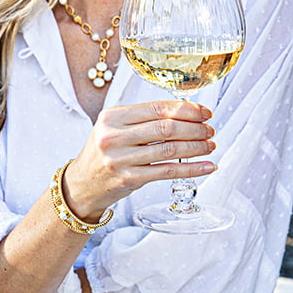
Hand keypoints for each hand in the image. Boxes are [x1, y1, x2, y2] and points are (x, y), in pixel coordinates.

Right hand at [64, 100, 217, 217]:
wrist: (82, 184)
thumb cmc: (105, 153)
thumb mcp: (115, 128)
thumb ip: (144, 119)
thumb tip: (189, 113)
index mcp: (113, 116)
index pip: (158, 108)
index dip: (187, 109)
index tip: (205, 113)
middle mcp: (114, 136)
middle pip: (167, 127)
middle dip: (195, 128)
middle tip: (210, 130)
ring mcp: (120, 159)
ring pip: (170, 149)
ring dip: (197, 147)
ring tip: (210, 145)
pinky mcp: (129, 179)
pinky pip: (168, 171)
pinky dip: (192, 169)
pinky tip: (207, 166)